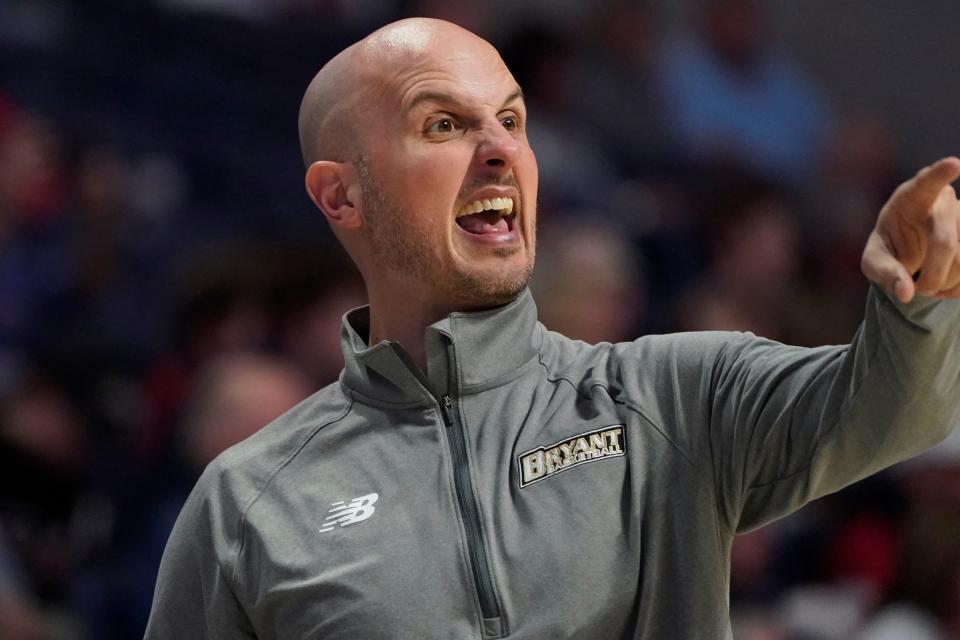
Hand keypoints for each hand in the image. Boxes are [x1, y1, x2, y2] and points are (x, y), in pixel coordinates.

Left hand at [861, 157, 959, 301]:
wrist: (911, 249)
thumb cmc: (890, 247)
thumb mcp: (874, 260)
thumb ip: (885, 273)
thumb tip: (905, 293)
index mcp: (912, 197)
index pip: (926, 183)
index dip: (939, 174)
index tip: (953, 164)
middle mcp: (944, 201)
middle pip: (945, 241)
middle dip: (933, 273)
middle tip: (921, 290)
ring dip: (946, 282)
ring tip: (930, 287)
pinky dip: (959, 287)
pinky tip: (946, 287)